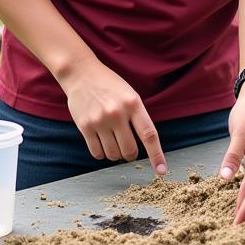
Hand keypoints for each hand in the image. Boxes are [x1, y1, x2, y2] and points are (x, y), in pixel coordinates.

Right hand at [61, 60, 166, 174]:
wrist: (82, 74)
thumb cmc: (110, 86)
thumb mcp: (130, 95)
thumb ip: (138, 117)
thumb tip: (146, 145)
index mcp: (133, 104)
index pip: (149, 135)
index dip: (156, 155)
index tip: (162, 171)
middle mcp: (117, 113)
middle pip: (129, 151)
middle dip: (131, 155)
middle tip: (128, 149)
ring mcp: (100, 120)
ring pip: (113, 155)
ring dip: (115, 154)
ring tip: (112, 140)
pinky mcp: (85, 126)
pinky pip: (97, 153)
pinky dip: (101, 154)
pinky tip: (101, 142)